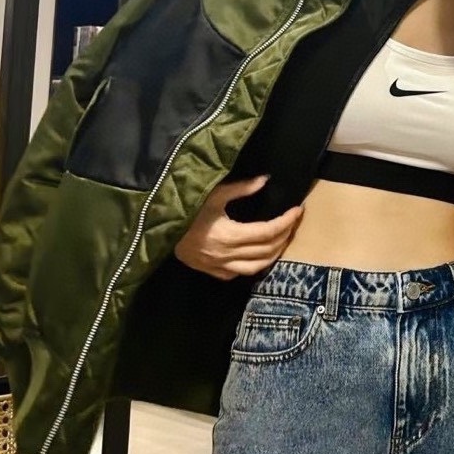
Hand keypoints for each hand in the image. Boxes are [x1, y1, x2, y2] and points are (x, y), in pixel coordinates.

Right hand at [175, 175, 303, 281]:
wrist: (156, 229)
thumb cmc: (185, 210)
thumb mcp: (212, 194)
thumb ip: (240, 188)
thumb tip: (264, 180)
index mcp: (229, 234)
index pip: (268, 231)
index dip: (286, 222)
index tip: (297, 211)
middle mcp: (228, 254)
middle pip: (267, 250)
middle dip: (284, 235)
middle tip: (293, 223)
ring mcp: (220, 266)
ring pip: (256, 267)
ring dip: (273, 254)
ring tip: (282, 240)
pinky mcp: (213, 272)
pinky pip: (239, 273)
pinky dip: (254, 265)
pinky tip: (258, 256)